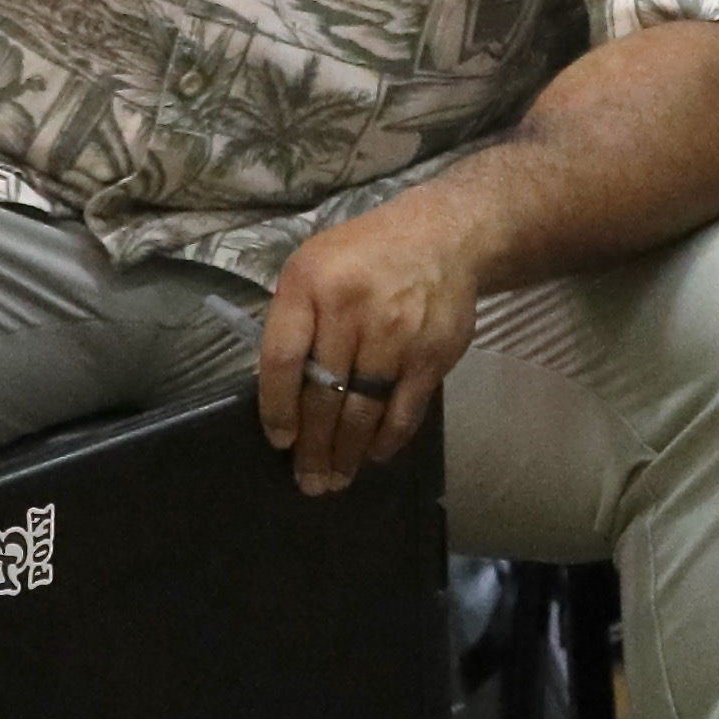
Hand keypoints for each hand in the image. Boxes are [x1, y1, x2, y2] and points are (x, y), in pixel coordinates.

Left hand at [257, 190, 477, 495]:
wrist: (441, 236)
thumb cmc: (362, 255)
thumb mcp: (311, 267)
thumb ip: (293, 322)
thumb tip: (278, 393)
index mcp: (309, 284)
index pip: (282, 359)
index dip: (276, 407)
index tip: (279, 441)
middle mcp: (351, 309)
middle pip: (323, 394)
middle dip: (312, 447)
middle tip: (307, 481)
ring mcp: (395, 334)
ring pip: (363, 410)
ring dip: (347, 452)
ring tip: (336, 479)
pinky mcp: (431, 355)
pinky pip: (404, 410)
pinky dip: (387, 439)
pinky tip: (374, 455)